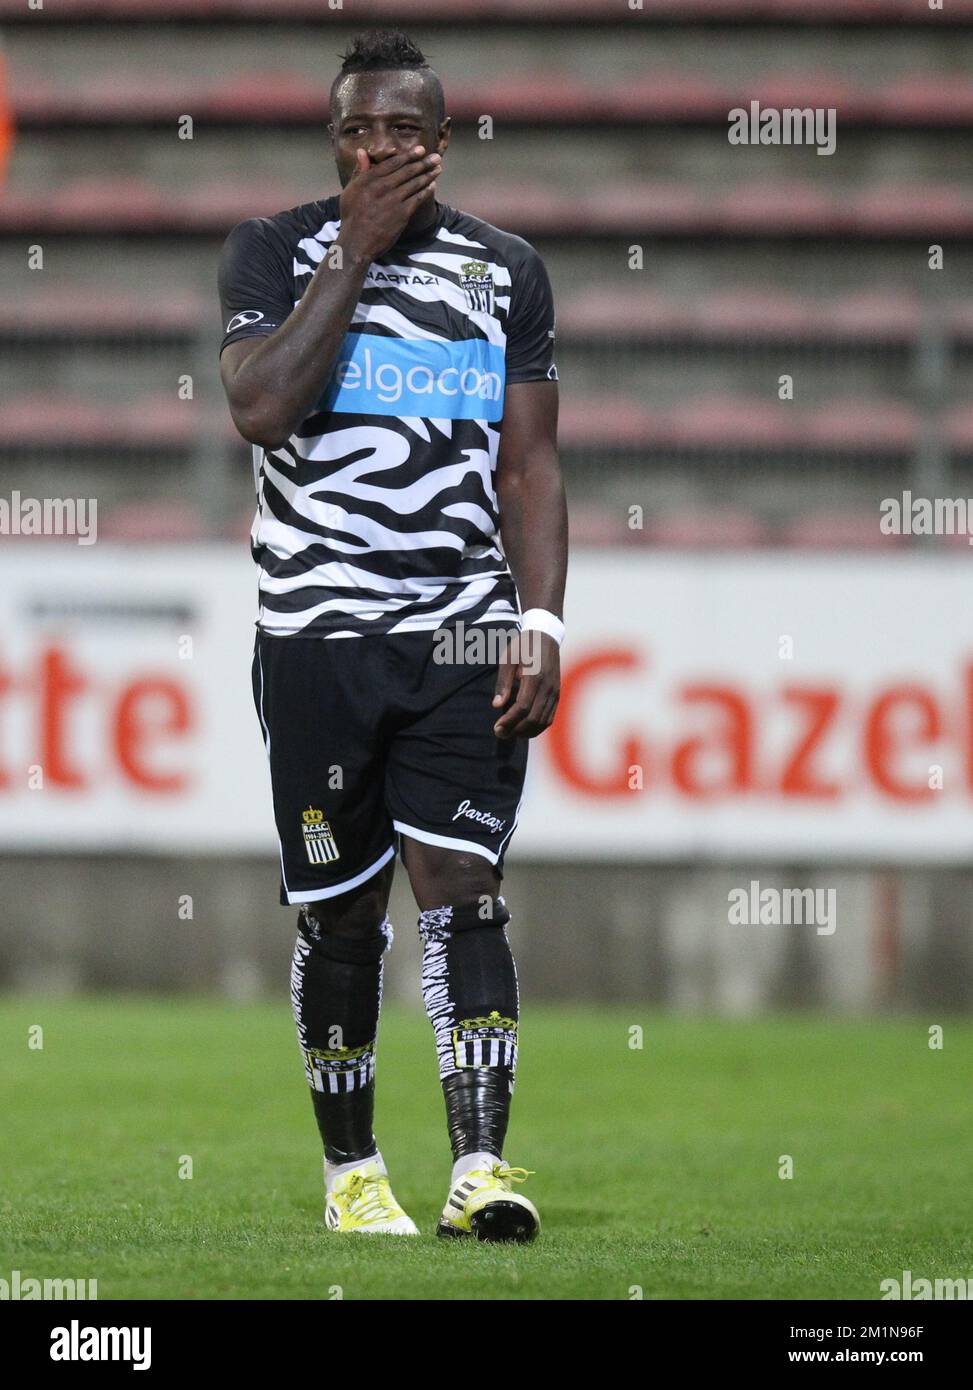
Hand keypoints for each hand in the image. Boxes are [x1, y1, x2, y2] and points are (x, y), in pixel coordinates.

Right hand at [337, 146, 441, 262]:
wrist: (357, 243)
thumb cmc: (351, 217)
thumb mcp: (350, 191)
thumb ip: (359, 171)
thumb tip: (362, 151)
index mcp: (369, 179)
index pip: (393, 163)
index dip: (409, 156)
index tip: (420, 150)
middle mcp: (382, 187)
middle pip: (407, 171)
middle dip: (424, 162)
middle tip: (436, 157)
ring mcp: (393, 200)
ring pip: (414, 183)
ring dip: (428, 175)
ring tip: (438, 168)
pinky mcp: (401, 214)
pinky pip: (417, 199)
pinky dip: (426, 191)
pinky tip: (433, 185)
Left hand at [492, 630, 559, 739]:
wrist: (546, 637)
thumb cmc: (523, 646)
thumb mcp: (508, 659)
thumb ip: (503, 683)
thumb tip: (497, 706)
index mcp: (535, 677)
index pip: (522, 707)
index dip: (509, 721)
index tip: (496, 727)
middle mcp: (548, 687)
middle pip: (533, 718)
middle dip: (515, 730)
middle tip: (499, 733)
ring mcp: (555, 692)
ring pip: (543, 721)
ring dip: (526, 731)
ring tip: (510, 733)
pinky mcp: (557, 695)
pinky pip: (549, 717)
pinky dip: (537, 727)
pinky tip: (524, 728)